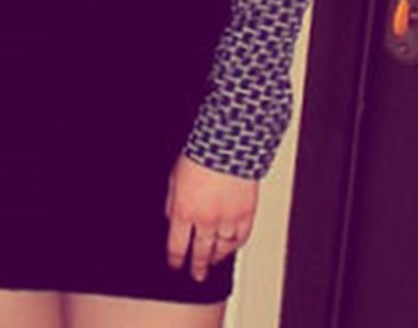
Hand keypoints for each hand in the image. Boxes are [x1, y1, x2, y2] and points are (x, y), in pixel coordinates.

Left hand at [165, 154, 257, 281]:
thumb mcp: (174, 177)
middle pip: (200, 253)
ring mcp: (227, 220)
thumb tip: (171, 219)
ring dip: (216, 258)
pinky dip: (234, 246)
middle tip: (196, 275)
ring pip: (221, 250)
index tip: (175, 265)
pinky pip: (240, 239)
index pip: (176, 246)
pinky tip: (230, 247)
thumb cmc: (200, 153)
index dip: (175, 260)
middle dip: (196, 267)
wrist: (228, 142)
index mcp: (183, 211)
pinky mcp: (246, 215)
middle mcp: (205, 220)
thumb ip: (172, 202)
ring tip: (213, 263)